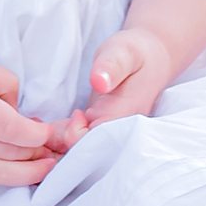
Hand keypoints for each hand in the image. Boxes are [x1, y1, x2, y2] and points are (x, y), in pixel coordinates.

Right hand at [0, 48, 71, 187]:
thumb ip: (2, 82)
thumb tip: (23, 114)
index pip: (9, 129)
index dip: (37, 135)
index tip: (48, 131)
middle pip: (7, 154)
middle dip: (37, 154)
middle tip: (57, 149)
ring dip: (27, 174)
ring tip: (47, 167)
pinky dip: (3, 178)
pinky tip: (19, 172)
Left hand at [58, 24, 177, 140]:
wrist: (153, 59)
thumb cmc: (135, 53)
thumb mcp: (122, 52)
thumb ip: (111, 66)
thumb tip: (99, 83)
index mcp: (125, 118)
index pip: (95, 144)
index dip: (77, 134)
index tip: (77, 113)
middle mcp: (121, 133)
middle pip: (87, 153)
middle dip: (65, 143)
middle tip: (53, 123)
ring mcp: (113, 134)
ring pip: (83, 151)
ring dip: (63, 142)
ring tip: (52, 125)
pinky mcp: (104, 130)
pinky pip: (81, 143)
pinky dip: (66, 138)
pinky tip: (57, 126)